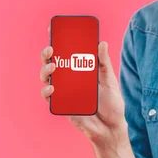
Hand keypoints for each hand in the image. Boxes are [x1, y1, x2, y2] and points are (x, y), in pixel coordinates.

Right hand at [40, 25, 126, 144]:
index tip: (53, 29)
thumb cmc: (112, 104)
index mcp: (80, 71)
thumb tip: (101, 43)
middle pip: (52, 63)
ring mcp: (64, 92)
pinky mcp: (62, 105)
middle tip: (51, 49)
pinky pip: (49, 97)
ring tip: (53, 66)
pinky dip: (47, 91)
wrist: (110, 128)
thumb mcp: (110, 81)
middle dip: (47, 54)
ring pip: (46, 77)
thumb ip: (104, 63)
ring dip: (45, 70)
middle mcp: (69, 80)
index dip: (57, 41)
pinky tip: (52, 87)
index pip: (66, 53)